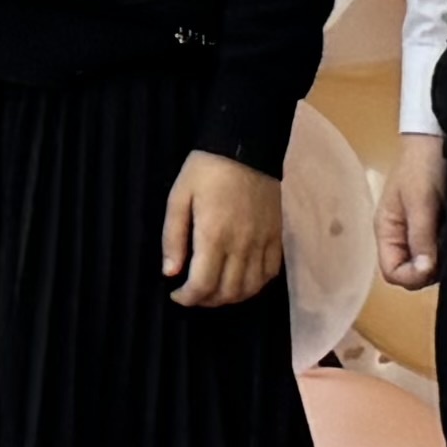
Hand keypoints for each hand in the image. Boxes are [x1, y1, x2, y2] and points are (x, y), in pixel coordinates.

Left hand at [162, 150, 283, 307]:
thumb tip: (170, 272)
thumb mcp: (179, 197)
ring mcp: (263, 242)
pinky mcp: (277, 236)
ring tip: (215, 292)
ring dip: (231, 298)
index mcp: (214, 235)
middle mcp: (241, 244)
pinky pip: (270, 273)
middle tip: (193, 294)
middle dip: (206, 301)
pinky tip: (241, 281)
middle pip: (227, 292)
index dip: (187, 297)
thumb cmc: (206, 169)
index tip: (176, 294)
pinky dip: (256, 285)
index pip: (202, 284)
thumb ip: (173, 237)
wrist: (247, 146)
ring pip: (251, 288)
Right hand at [381, 133, 446, 291]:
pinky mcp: (440, 228)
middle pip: (414, 273)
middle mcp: (403, 237)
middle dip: (433, 269)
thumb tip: (423, 272)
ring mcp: (422, 234)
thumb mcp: (420, 201)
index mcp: (388, 231)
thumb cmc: (423, 166)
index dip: (412, 276)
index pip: (393, 272)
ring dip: (446, 259)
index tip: (434, 265)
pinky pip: (445, 251)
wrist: (439, 138)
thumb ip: (420, 236)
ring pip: (432, 265)